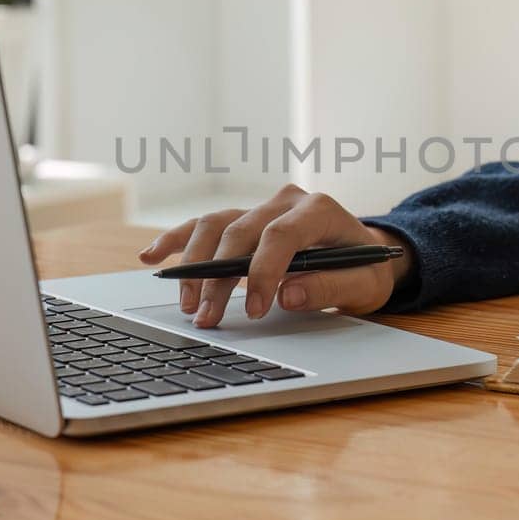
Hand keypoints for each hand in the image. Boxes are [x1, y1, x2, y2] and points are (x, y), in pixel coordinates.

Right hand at [137, 184, 413, 327]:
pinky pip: (204, 225)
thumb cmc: (365, 269)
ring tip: (188, 304)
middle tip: (208, 318)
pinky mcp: (243, 220)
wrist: (364, 253)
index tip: (254, 309)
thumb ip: (331, 287)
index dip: (262, 271)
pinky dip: (177, 239)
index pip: (280, 235)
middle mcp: (285, 201)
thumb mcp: (364, 285)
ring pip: (215, 225)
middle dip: (219, 278)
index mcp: (319, 209)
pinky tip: (152, 257)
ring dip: (194, 263)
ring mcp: (261, 207)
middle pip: (239, 231)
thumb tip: (287, 293)